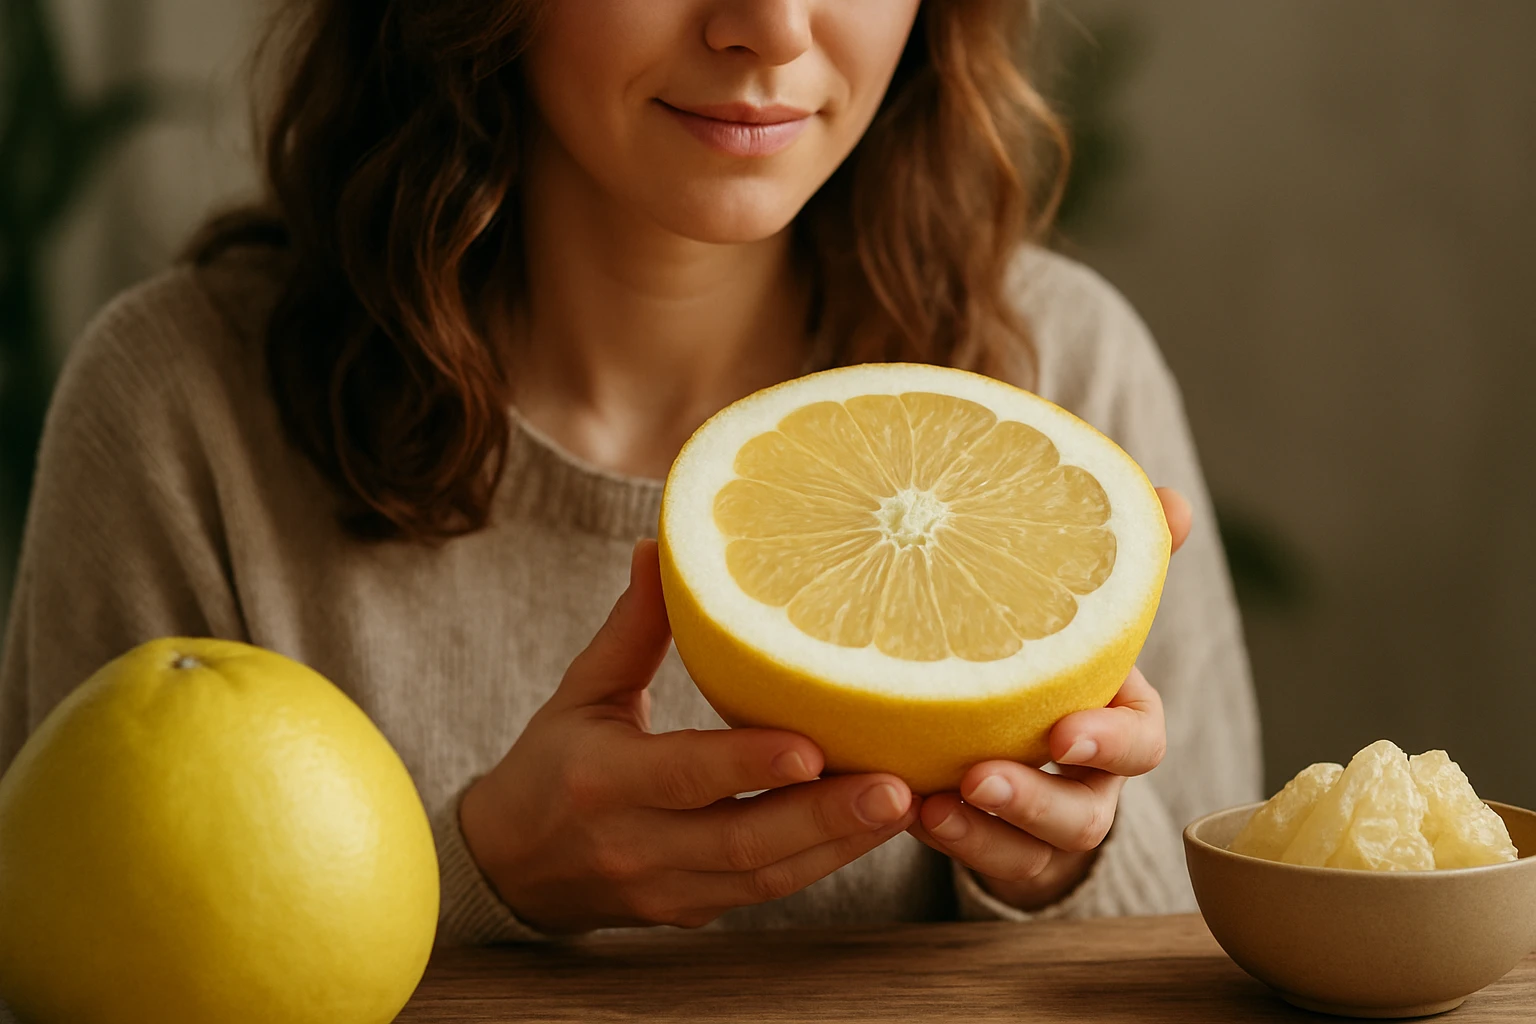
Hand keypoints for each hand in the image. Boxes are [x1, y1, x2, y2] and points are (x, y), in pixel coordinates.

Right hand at [459, 540, 918, 933]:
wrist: (510, 868)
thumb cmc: (549, 764)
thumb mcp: (582, 691)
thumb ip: (630, 631)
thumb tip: (656, 548)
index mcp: (603, 780)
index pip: (686, 775)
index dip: (748, 767)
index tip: (812, 748)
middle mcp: (635, 844)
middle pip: (741, 842)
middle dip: (825, 817)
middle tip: (896, 788)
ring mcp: (666, 889)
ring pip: (765, 878)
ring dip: (839, 845)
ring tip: (905, 806)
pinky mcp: (691, 912)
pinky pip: (764, 892)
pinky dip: (821, 862)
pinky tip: (870, 830)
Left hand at [908, 487, 1192, 911]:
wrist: (1010, 714)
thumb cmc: (1046, 647)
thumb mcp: (1071, 601)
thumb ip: (1115, 555)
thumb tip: (1171, 499)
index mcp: (1118, 717)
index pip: (1141, 741)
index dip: (1111, 741)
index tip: (1061, 729)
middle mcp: (1089, 780)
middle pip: (1086, 813)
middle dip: (1035, 801)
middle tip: (978, 775)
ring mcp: (1041, 826)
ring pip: (1028, 852)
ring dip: (981, 833)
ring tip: (927, 804)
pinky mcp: (997, 852)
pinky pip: (980, 864)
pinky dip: (948, 842)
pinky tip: (902, 810)